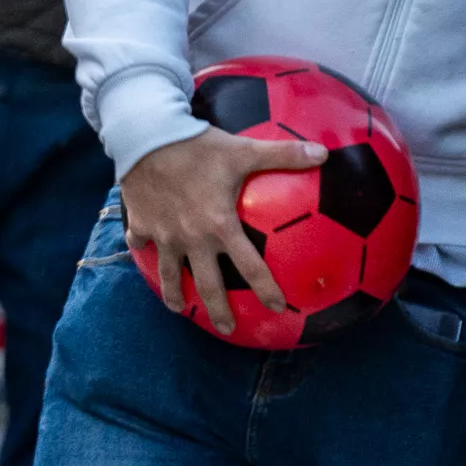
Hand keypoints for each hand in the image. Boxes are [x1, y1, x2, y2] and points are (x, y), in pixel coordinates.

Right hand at [120, 124, 326, 335]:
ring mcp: (164, 234)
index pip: (250, 268)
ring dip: (174, 294)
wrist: (146, 136)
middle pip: (207, 285)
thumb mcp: (243, 150)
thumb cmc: (198, 146)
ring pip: (169, 274)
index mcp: (221, 226)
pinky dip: (143, 248)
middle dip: (218, 310)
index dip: (266, 290)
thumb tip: (325, 152)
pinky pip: (141, 243)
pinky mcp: (141, 223)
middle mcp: (193, 239)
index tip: (279, 309)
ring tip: (178, 308)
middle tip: (226, 328)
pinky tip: (145, 250)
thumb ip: (284, 154)